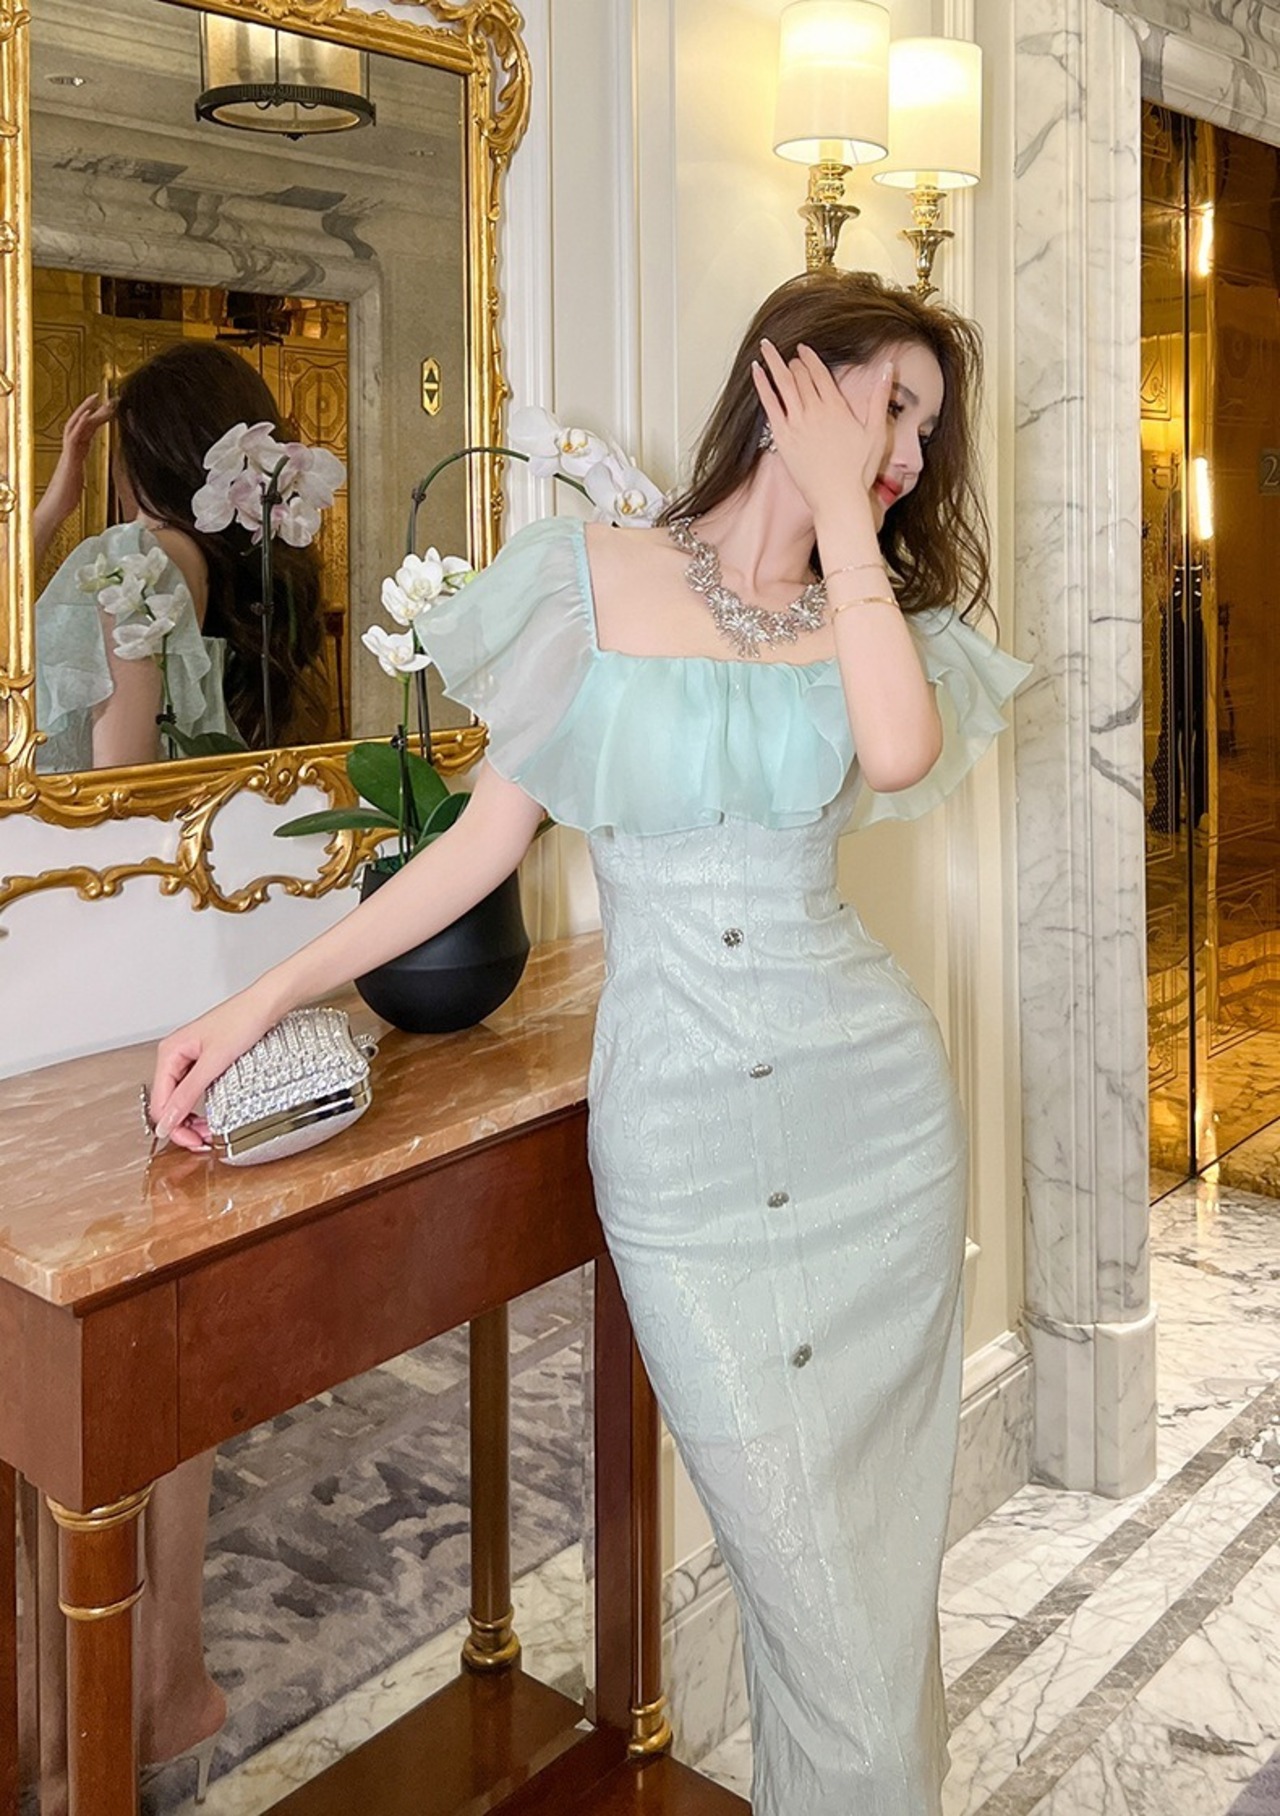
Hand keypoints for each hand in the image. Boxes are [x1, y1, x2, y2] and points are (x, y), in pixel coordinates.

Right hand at [37, 393, 113, 531]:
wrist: (54, 510)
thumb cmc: (65, 500)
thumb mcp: (80, 483)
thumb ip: (82, 474)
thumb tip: (86, 474)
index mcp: (76, 454)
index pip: (87, 430)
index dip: (96, 417)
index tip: (108, 407)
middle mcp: (71, 450)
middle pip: (83, 424)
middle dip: (96, 409)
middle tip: (111, 397)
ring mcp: (69, 453)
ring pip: (77, 426)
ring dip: (89, 410)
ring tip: (101, 398)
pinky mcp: (69, 459)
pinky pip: (73, 437)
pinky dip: (81, 424)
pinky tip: (89, 413)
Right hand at [148, 987, 280, 1151]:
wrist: (266, 1004)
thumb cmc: (242, 1021)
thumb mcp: (214, 1062)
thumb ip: (188, 1092)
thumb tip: (167, 1120)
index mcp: (169, 1053)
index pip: (160, 1102)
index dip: (173, 1126)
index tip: (191, 1142)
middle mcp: (175, 1055)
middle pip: (168, 1102)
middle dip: (183, 1124)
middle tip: (202, 1141)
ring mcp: (190, 1059)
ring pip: (181, 1098)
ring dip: (191, 1118)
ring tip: (208, 1132)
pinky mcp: (205, 1061)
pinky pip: (194, 1090)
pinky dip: (201, 1106)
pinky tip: (211, 1115)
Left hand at [752, 340, 892, 519]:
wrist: (837, 498)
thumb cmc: (858, 471)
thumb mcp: (876, 432)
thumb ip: (880, 398)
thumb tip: (888, 367)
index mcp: (836, 408)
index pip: (820, 373)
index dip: (810, 358)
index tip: (803, 349)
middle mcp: (815, 411)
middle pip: (800, 376)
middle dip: (793, 362)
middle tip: (787, 353)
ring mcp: (796, 424)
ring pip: (783, 384)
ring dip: (774, 362)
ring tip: (766, 346)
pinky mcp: (783, 438)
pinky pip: (769, 404)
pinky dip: (762, 385)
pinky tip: (756, 370)